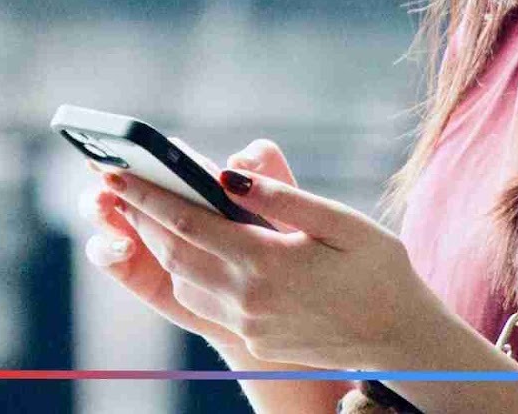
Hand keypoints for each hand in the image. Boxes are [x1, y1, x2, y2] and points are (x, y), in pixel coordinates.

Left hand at [101, 142, 440, 370]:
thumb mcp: (341, 222)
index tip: (116, 175)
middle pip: (174, 254)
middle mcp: (248, 298)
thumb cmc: (380, 271)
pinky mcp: (254, 341)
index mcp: (267, 262)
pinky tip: (190, 253)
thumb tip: (227, 176)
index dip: (147, 197)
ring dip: (161, 248)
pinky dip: (187, 274)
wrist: (401, 340)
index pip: (187, 223)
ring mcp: (249, 324)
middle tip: (118, 188)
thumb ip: (282, 197)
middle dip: (142, 219)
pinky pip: (205, 304)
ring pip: (184, 281)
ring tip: (148, 214)